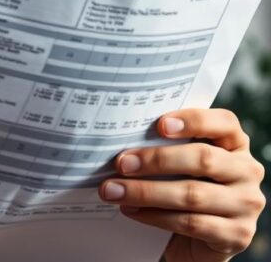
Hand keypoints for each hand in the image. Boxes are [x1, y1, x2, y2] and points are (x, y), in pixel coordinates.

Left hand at [99, 108, 265, 260]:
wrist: (198, 240)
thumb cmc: (184, 189)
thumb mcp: (180, 166)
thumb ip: (166, 148)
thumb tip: (122, 142)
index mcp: (235, 145)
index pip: (224, 122)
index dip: (194, 120)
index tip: (159, 124)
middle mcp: (247, 171)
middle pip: (203, 159)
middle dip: (156, 160)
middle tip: (121, 163)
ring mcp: (246, 204)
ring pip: (193, 194)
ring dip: (146, 192)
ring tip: (114, 190)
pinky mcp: (237, 234)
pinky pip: (191, 223)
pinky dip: (155, 216)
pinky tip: (131, 211)